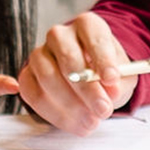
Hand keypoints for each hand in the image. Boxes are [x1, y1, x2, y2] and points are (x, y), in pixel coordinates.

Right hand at [15, 13, 135, 134]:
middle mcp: (60, 35)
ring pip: (48, 77)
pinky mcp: (26, 75)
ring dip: (71, 105)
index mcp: (87, 25)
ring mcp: (39, 54)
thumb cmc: (106, 73)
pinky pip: (34, 95)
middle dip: (87, 89)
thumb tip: (111, 91)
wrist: (89, 80)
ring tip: (92, 122)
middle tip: (103, 109)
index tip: (112, 79)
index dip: (102, 58)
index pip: (93, 36)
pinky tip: (76, 124)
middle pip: (68, 58)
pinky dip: (56, 114)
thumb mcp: (122, 76)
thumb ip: (119, 82)